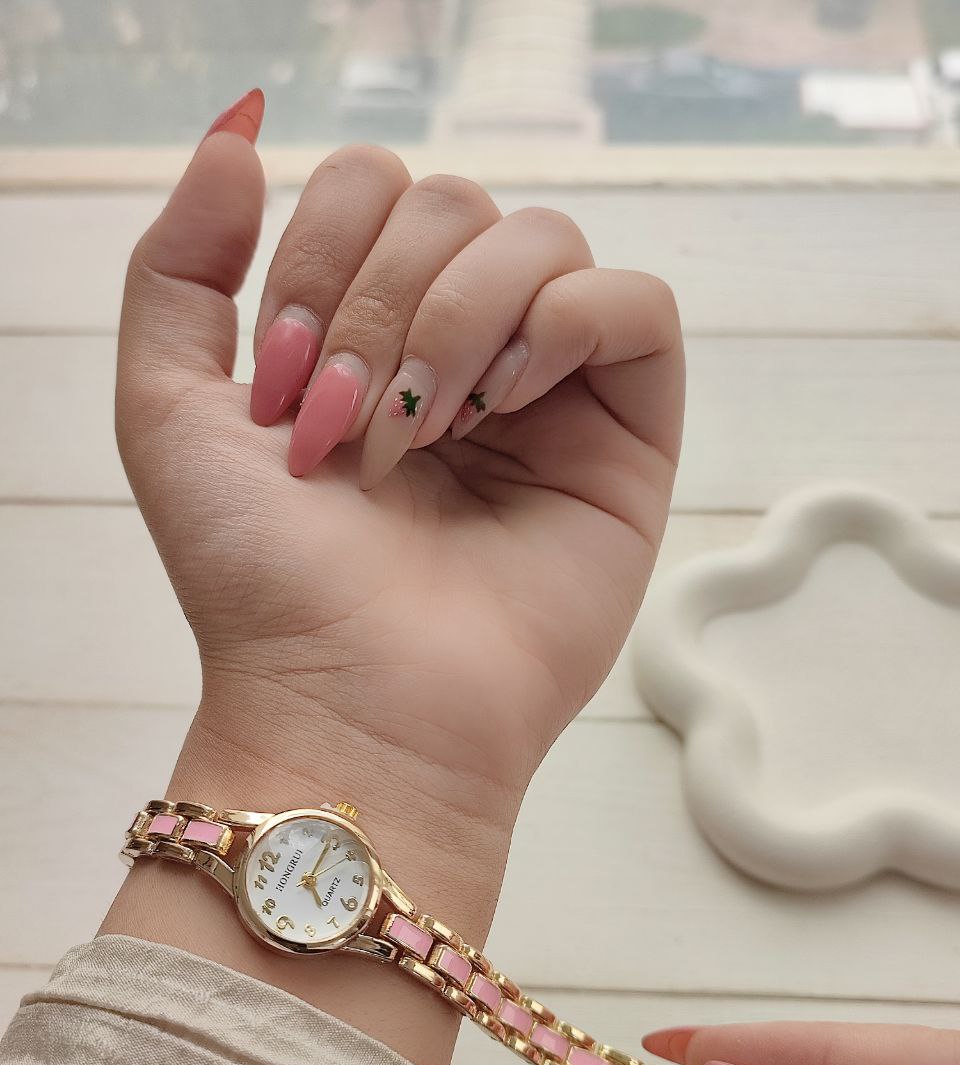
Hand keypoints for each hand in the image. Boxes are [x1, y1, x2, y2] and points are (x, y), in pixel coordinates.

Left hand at [113, 91, 681, 952]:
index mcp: (370, 333)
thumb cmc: (262, 581)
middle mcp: (463, 348)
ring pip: (542, 239)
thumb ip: (179, 264)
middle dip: (385, 300)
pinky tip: (509, 403)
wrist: (352, 701)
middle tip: (352, 427)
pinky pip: (635, 306)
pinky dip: (565, 326)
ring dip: (461, 320)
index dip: (322, 253)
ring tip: (432, 433)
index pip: (374, 189)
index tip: (286, 388)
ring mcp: (549, 391)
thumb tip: (235, 127)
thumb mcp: (168, 409)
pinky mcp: (626, 436)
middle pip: (458, 204)